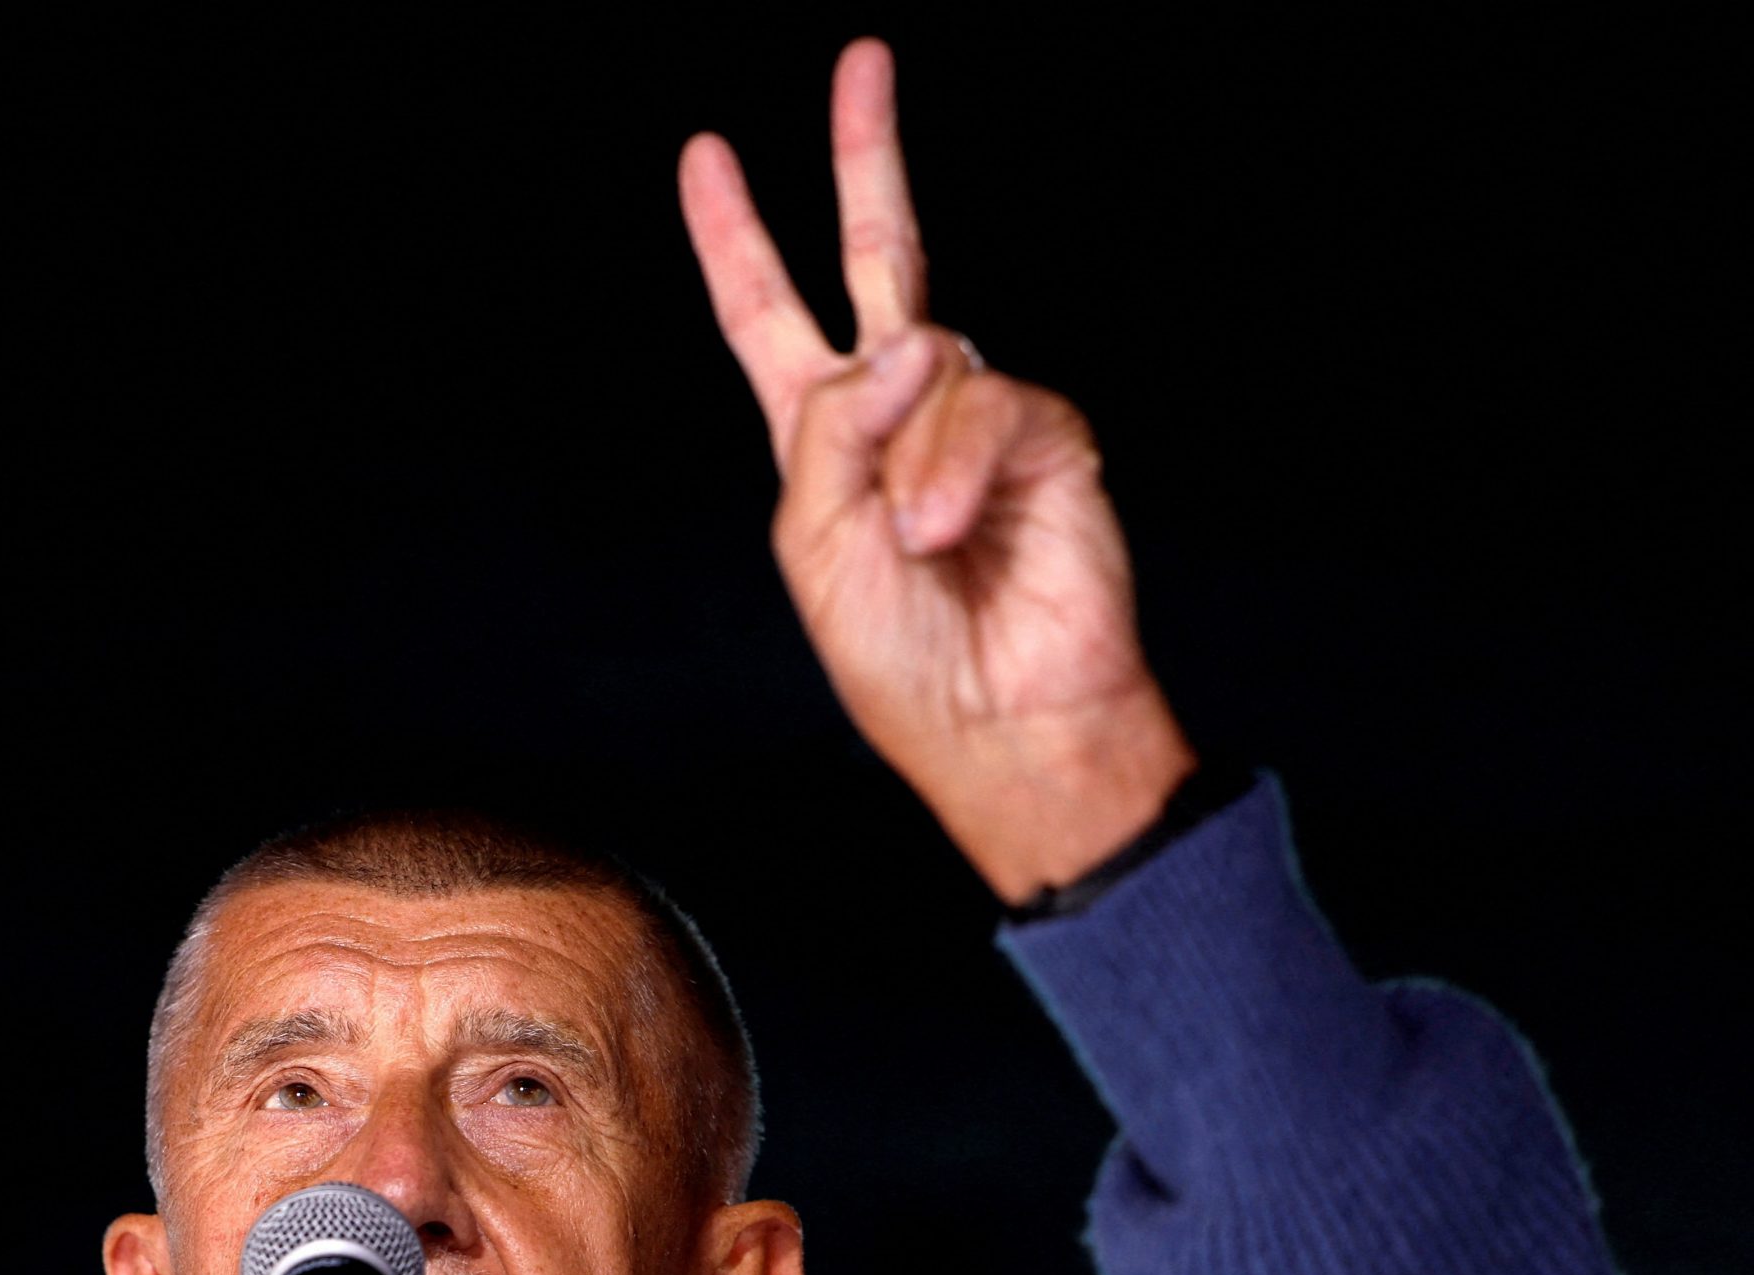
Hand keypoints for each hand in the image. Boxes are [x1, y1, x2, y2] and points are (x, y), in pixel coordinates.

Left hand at [679, 39, 1195, 901]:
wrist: (1001, 729)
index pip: (769, 320)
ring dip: (907, 459)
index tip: (704, 156)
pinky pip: (984, 402)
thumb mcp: (816, 544)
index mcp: (823, 443)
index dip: (735, 241)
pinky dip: (956, 466)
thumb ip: (832, 432)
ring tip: (923, 543)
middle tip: (862, 59)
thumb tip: (913, 339)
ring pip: (924, 362)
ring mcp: (976, 417)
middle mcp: (901, 413)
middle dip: (866, 159)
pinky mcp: (1049, 435)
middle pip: (879, 258)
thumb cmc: (901, 662)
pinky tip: (953, 528)